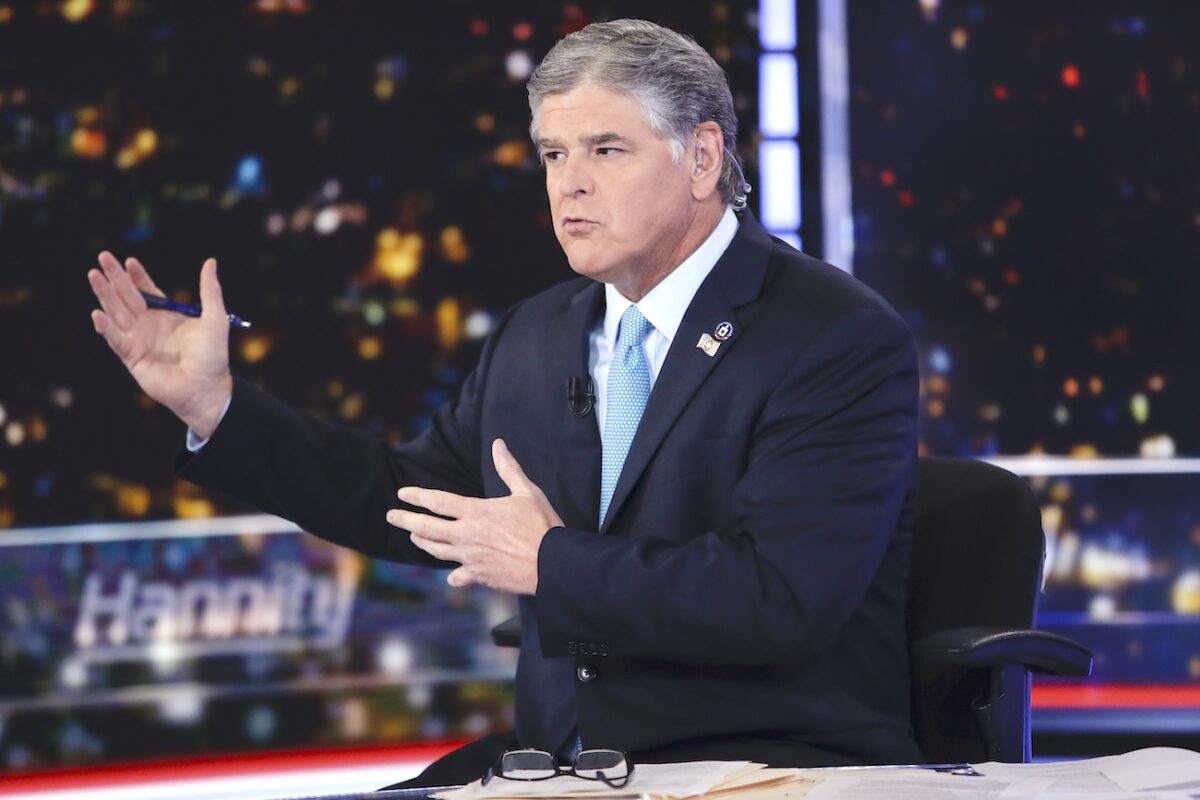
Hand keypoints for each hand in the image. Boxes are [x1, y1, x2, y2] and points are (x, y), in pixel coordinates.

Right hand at [88, 252, 232, 437]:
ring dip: (104, 294)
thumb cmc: (212, 356)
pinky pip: (115, 340)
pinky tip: (97, 313)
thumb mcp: (214, 319)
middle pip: (127, 296)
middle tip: (103, 257)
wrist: (206, 388)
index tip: (130, 260)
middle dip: (115, 277)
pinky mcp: (131, 357)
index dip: (137, 276)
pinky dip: (106, 327)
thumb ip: (210, 291)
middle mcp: (149, 325)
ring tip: (93, 275)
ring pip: (116, 312)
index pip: (147, 290)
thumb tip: (210, 262)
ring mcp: (138, 340)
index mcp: (166, 315)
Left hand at [388, 439, 563, 594]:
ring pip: (436, 550)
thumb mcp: (527, 492)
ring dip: (422, 542)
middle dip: (405, 520)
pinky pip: (457, 576)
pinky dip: (453, 575)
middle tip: (391, 516)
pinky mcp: (479, 576)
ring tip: (414, 536)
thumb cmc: (542, 525)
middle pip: (426, 527)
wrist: (551, 563)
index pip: (438, 501)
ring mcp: (470, 557)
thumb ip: (508, 468)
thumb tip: (499, 444)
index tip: (402, 493)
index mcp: (476, 512)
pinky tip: (451, 575)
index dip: (418, 496)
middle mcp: (466, 535)